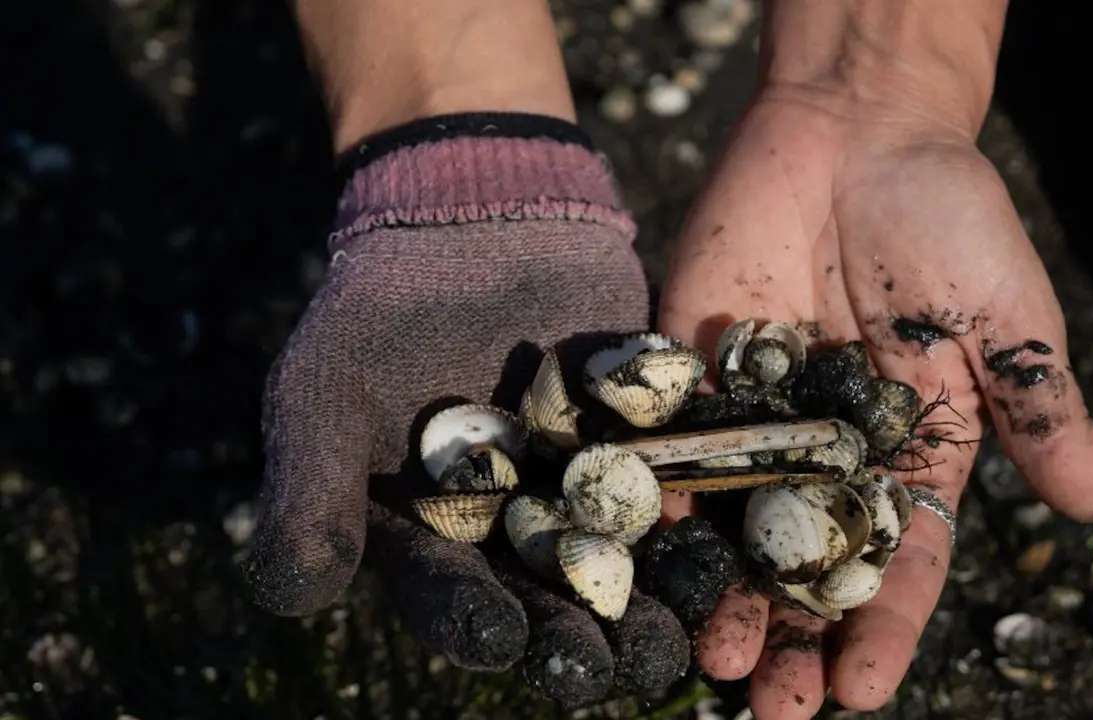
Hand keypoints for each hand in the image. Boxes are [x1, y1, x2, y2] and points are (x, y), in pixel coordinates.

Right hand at [240, 136, 689, 708]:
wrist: (474, 221)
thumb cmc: (379, 314)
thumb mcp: (324, 394)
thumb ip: (309, 492)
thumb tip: (295, 594)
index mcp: (434, 540)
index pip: (451, 599)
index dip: (473, 623)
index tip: (498, 637)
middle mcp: (514, 533)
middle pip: (546, 603)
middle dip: (575, 640)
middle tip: (606, 667)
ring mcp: (586, 492)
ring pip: (620, 566)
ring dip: (646, 607)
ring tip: (674, 635)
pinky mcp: (645, 448)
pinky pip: (675, 491)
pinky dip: (696, 520)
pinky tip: (719, 551)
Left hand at [657, 89, 1092, 716]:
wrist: (855, 132)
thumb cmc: (949, 220)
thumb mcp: (1006, 317)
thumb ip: (1039, 408)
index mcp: (912, 453)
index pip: (899, 560)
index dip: (883, 627)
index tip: (864, 692)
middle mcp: (829, 454)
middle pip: (808, 565)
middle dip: (792, 637)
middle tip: (772, 708)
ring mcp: (759, 419)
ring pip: (736, 526)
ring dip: (721, 595)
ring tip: (710, 661)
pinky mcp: (697, 374)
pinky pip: (673, 448)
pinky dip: (657, 503)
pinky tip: (642, 561)